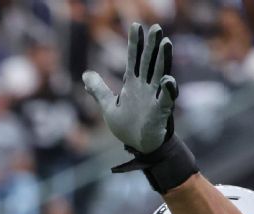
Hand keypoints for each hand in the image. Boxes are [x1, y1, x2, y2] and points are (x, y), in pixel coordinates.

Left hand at [82, 23, 176, 153]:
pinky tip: (168, 80)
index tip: (135, 26)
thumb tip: (85, 74)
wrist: (140, 147)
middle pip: (148, 62)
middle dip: (152, 46)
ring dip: (163, 60)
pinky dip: (167, 90)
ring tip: (166, 43)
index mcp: (133, 85)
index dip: (135, 43)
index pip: (134, 59)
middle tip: (156, 28)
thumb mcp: (109, 107)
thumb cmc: (128, 127)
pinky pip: (165, 99)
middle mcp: (145, 87)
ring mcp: (154, 98)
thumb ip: (98, 90)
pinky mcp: (160, 112)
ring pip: (160, 75)